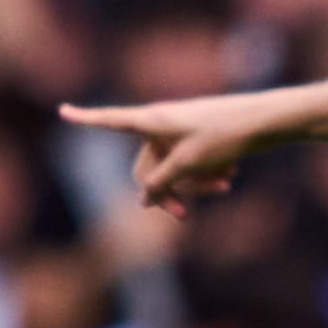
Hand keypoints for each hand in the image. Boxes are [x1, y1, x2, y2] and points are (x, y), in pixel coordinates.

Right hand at [64, 92, 276, 206]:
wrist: (265, 121)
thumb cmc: (223, 136)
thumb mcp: (187, 164)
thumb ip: (159, 184)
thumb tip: (142, 201)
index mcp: (151, 121)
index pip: (109, 120)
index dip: (85, 118)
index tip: (62, 110)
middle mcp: (160, 123)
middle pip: (145, 166)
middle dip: (165, 191)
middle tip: (182, 217)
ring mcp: (179, 131)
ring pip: (172, 169)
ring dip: (193, 185)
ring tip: (223, 187)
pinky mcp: (198, 137)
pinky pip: (189, 163)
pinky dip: (205, 174)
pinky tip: (230, 178)